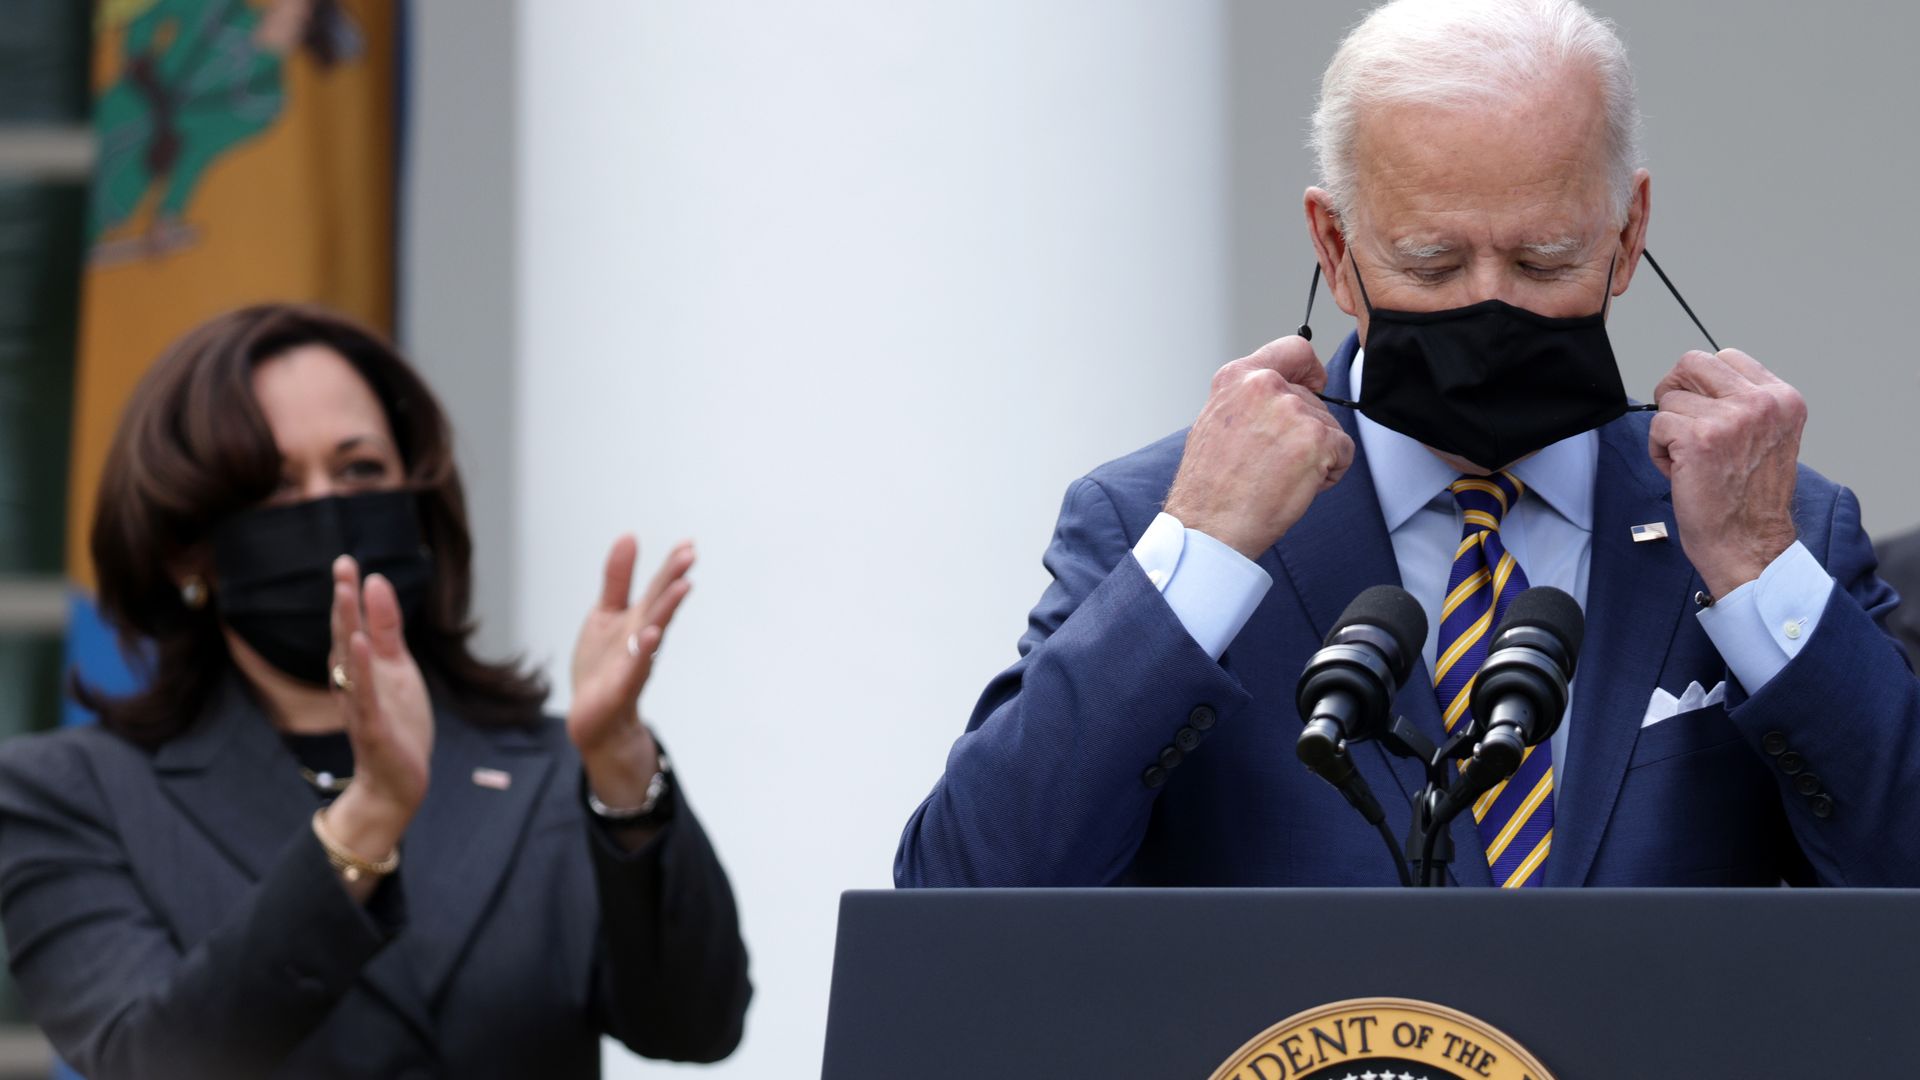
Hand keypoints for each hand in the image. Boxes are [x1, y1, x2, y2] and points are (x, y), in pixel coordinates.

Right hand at [321, 556, 433, 869]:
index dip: (348, 594)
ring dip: (346, 627)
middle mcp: (353, 684)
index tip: (346, 561)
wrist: (398, 783)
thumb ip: (385, 628)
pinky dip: (360, 671)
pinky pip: (364, 696)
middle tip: (341, 565)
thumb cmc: (396, 722)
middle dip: (343, 602)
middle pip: (344, 637)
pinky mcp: (373, 728)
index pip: (350, 625)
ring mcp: (360, 705)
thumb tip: (375, 581)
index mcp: (359, 668)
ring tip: (345, 593)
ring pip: (348, 663)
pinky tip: (358, 646)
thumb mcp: (396, 668)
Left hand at [567, 536, 693, 803]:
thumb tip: (629, 536)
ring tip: (681, 586)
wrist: (592, 716)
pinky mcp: (622, 687)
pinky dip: (644, 651)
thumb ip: (618, 579)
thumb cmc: (602, 665)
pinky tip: (650, 635)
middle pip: (660, 604)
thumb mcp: (605, 614)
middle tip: (689, 555)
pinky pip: (635, 667)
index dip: (671, 566)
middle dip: (674, 580)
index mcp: (639, 618)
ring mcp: (635, 661)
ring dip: (668, 609)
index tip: (688, 544)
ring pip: (654, 631)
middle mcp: (642, 637)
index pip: (658, 588)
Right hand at [1163, 335, 1353, 559]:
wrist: (1210, 525)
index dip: (1309, 368)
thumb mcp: (1216, 423)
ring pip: (1329, 427)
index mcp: (1237, 378)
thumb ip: (1249, 401)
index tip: (1314, 383)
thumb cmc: (1209, 487)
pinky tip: (1297, 486)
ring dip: (1316, 455)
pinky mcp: (1316, 438)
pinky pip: (1344, 451)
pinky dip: (1330, 473)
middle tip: (1274, 462)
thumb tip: (1280, 397)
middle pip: (1313, 400)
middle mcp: (1264, 385)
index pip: (1292, 349)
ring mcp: (1292, 410)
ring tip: (1278, 476)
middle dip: (1305, 431)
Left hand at [1650, 348, 1804, 596]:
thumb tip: (1697, 381)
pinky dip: (1658, 451)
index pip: (1726, 357)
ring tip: (1691, 460)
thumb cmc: (1749, 498)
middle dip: (1676, 392)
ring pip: (1670, 397)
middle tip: (1681, 426)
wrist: (1748, 544)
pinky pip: (1657, 425)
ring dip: (1669, 429)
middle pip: (1692, 362)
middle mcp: (1762, 402)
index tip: (1703, 412)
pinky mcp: (1699, 438)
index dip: (1702, 383)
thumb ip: (1743, 403)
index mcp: (1782, 398)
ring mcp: (1731, 418)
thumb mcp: (1767, 436)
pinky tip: (1682, 472)